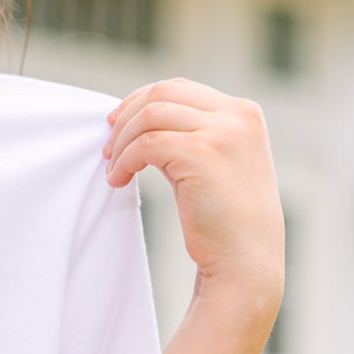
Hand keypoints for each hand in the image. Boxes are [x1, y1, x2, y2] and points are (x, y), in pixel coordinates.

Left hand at [104, 77, 282, 320]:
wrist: (246, 264)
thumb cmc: (227, 224)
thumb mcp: (214, 166)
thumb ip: (190, 138)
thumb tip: (142, 123)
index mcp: (244, 113)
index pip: (181, 88)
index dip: (142, 100)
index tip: (117, 123)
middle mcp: (237, 115)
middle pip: (164, 91)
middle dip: (128, 115)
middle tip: (108, 146)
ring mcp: (223, 132)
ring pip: (152, 113)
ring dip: (123, 139)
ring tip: (113, 167)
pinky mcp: (202, 154)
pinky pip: (147, 143)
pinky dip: (126, 159)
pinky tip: (118, 180)